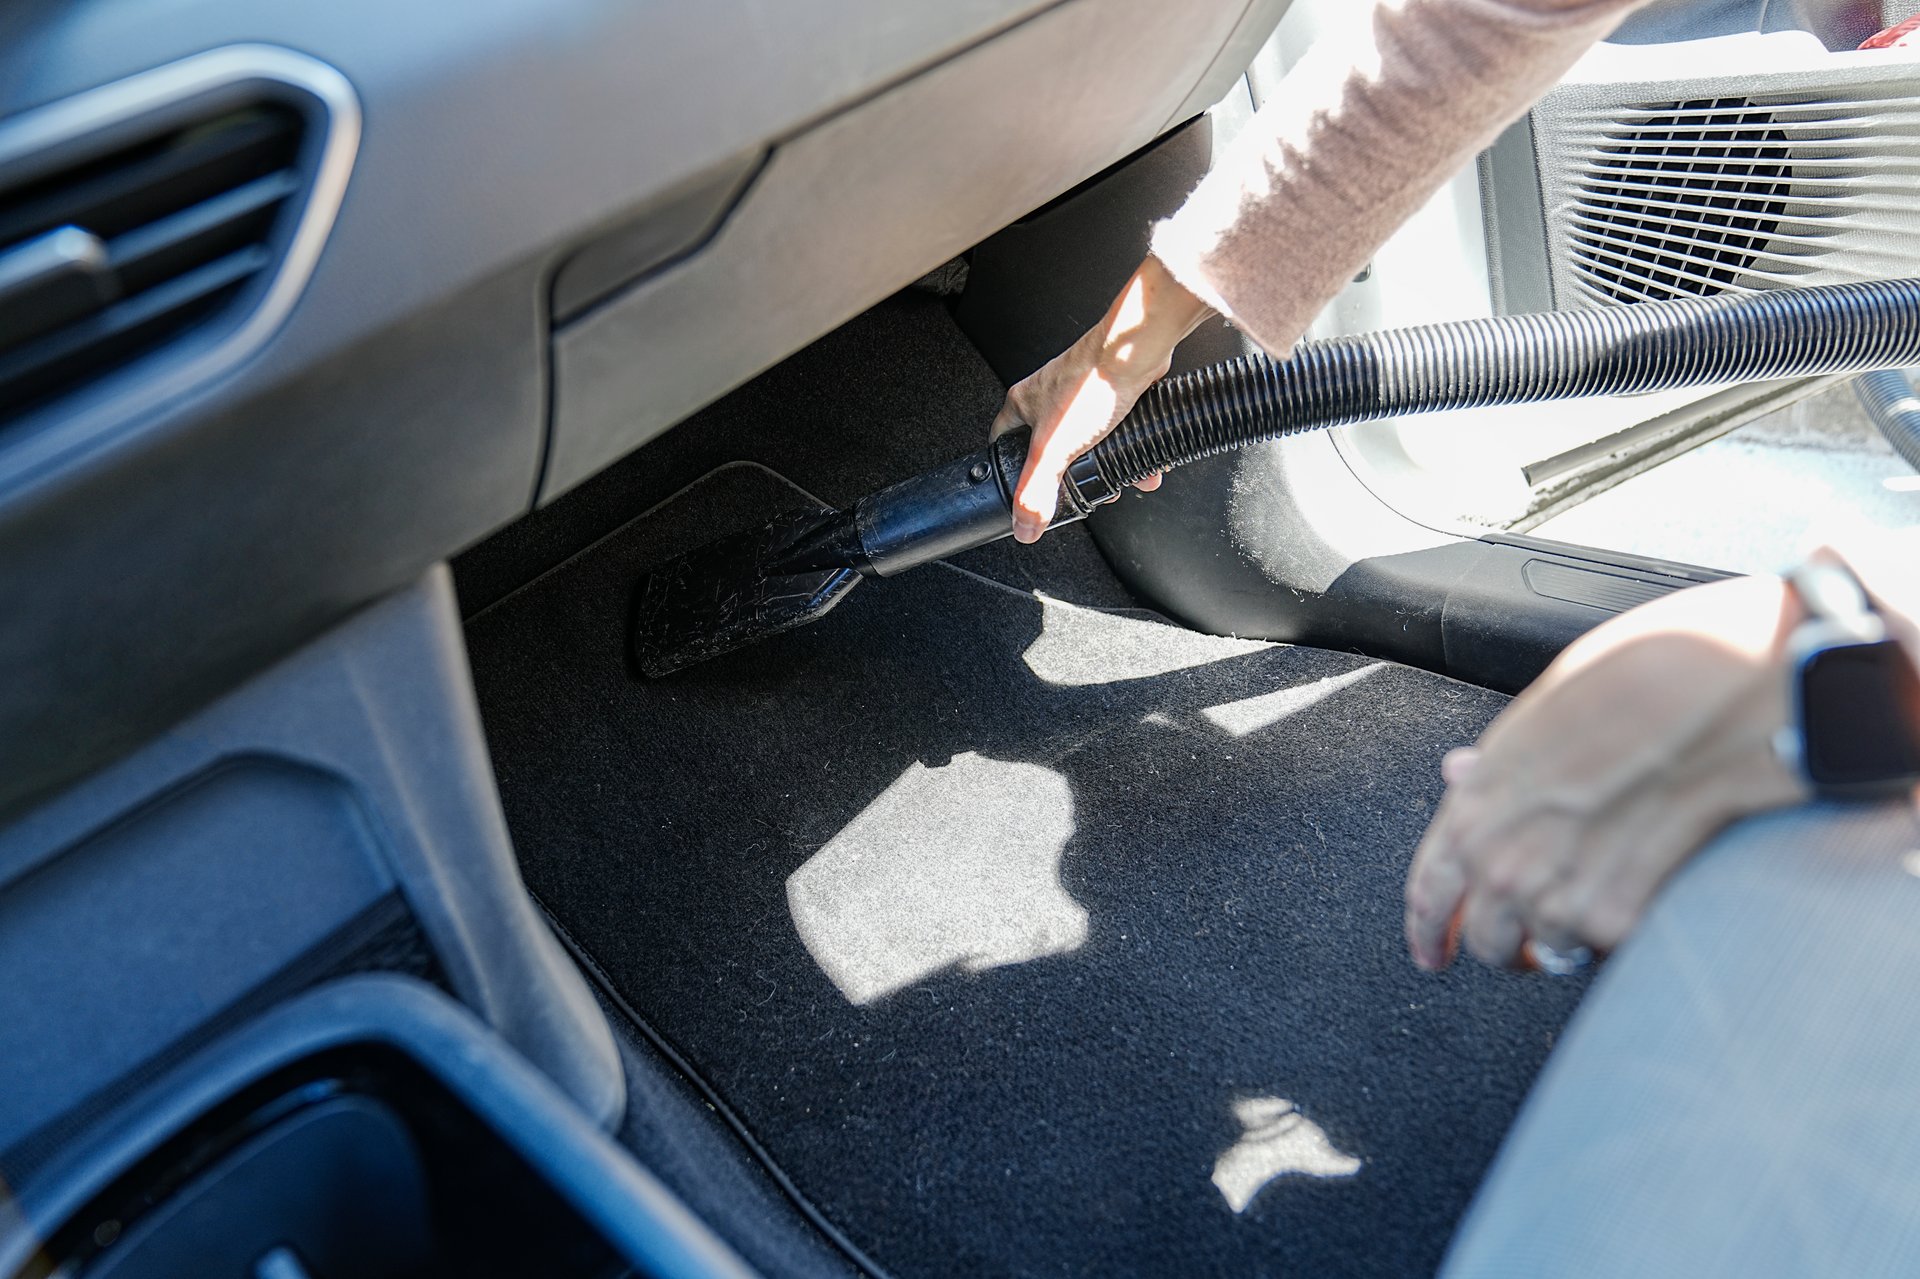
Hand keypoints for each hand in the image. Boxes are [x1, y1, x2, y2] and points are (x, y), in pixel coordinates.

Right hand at [990, 254, 1211, 542]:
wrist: (1135, 353)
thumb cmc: (1091, 383)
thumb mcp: (1054, 451)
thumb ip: (1036, 492)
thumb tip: (1023, 527)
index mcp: (1022, 404)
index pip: (1000, 443)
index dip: (1008, 470)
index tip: (1023, 491)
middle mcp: (1048, 395)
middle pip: (1050, 449)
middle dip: (1070, 475)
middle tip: (1081, 489)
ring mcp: (1080, 393)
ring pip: (1086, 442)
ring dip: (1104, 466)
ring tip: (1118, 482)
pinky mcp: (1111, 392)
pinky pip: (1115, 430)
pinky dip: (1127, 450)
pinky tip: (1141, 467)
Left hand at [1404, 573, 1811, 971]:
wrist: (1731, 685)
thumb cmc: (1646, 675)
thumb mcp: (1547, 708)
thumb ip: (1501, 760)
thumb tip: (1459, 773)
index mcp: (1477, 800)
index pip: (1430, 887)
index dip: (1428, 926)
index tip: (1432, 951)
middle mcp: (1502, 857)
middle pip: (1485, 936)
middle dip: (1504, 943)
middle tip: (1528, 941)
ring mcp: (1556, 893)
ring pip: (1544, 953)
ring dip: (1564, 942)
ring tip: (1598, 908)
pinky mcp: (1620, 919)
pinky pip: (1605, 950)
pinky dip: (1619, 935)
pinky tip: (1641, 898)